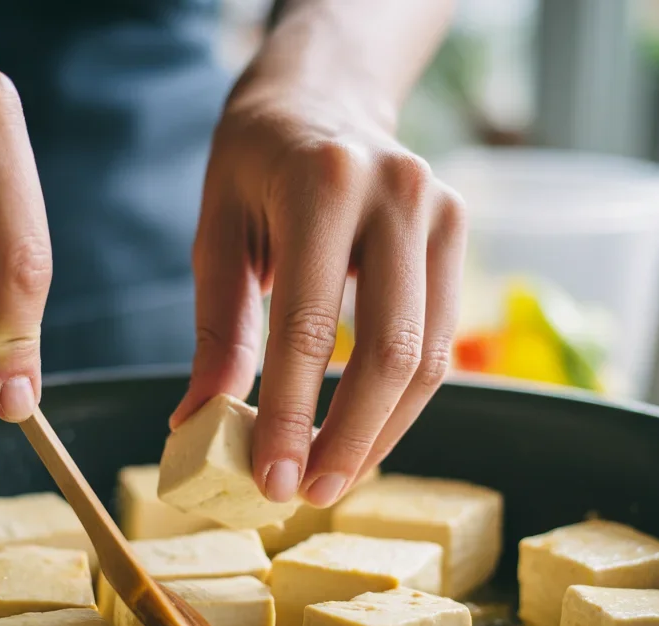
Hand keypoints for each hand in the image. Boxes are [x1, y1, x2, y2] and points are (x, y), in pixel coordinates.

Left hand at [172, 74, 464, 507]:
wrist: (321, 97)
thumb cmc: (255, 165)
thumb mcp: (217, 234)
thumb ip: (217, 330)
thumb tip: (198, 423)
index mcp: (323, 185)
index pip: (309, 328)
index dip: (293, 417)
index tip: (271, 482)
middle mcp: (397, 193)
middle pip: (390, 351)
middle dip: (350, 439)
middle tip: (308, 495)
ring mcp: (441, 211)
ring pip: (430, 356)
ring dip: (383, 432)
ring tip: (335, 478)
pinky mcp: (460, 233)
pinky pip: (443, 340)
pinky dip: (403, 399)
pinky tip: (365, 433)